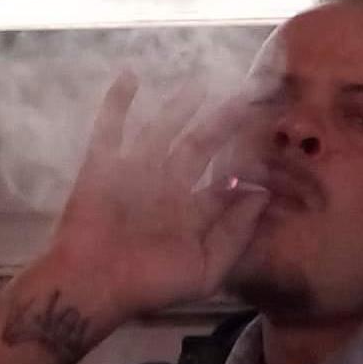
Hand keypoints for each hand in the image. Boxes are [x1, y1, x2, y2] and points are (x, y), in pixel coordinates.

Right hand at [50, 71, 269, 327]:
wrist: (92, 287)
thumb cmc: (151, 284)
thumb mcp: (206, 269)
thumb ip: (235, 233)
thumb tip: (262, 194)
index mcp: (193, 210)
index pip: (225, 175)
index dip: (247, 154)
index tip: (270, 126)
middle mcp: (169, 187)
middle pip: (200, 145)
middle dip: (223, 121)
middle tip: (246, 93)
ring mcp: (136, 173)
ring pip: (162, 132)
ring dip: (179, 108)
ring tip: (199, 84)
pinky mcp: (103, 165)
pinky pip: (110, 129)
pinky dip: (116, 104)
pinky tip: (130, 76)